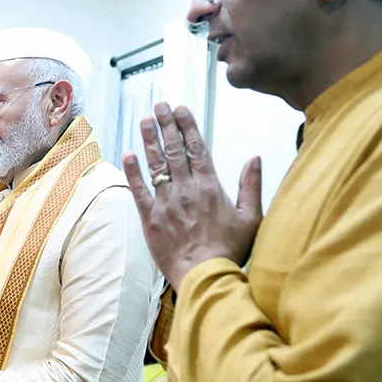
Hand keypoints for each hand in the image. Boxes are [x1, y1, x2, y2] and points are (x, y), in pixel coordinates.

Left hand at [123, 103, 262, 291]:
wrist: (204, 276)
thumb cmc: (230, 250)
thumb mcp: (251, 218)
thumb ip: (251, 185)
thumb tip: (254, 158)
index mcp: (210, 187)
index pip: (197, 148)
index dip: (187, 126)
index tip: (180, 108)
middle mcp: (186, 190)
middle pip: (174, 150)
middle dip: (166, 125)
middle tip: (159, 105)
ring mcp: (166, 203)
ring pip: (155, 165)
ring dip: (149, 140)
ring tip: (145, 120)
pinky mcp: (150, 218)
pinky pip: (139, 190)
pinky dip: (132, 171)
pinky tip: (127, 153)